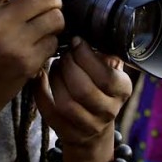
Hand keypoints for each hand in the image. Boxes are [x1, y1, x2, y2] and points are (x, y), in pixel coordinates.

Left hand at [34, 38, 131, 161]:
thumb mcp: (110, 69)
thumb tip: (90, 29)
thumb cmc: (100, 87)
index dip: (86, 57)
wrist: (94, 129)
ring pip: (66, 103)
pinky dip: (40, 92)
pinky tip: (40, 77)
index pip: (106, 76)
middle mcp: (108, 111)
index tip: (76, 42)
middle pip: (83, 89)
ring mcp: (88, 126)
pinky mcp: (68, 133)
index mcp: (122, 90)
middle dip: (68, 66)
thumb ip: (104, 52)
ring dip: (55, 79)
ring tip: (54, 65)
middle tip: (62, 53)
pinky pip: (49, 112)